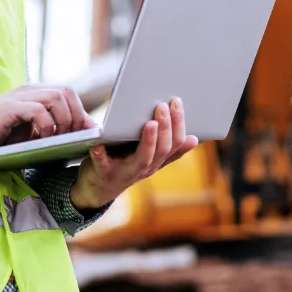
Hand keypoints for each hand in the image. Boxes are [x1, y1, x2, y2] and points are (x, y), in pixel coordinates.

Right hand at [0, 84, 93, 154]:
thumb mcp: (29, 132)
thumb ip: (49, 129)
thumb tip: (76, 136)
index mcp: (35, 94)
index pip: (67, 93)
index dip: (81, 111)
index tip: (87, 131)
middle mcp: (30, 91)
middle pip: (66, 92)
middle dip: (77, 114)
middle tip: (75, 135)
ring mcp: (20, 97)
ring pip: (56, 97)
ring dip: (64, 119)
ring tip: (59, 137)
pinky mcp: (11, 107)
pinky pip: (38, 110)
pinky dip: (46, 125)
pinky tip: (43, 138)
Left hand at [70, 97, 198, 210]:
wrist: (97, 189)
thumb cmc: (124, 164)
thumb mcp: (149, 158)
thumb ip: (168, 149)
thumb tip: (193, 139)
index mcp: (156, 161)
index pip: (175, 144)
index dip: (178, 124)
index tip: (176, 102)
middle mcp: (145, 168)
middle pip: (162, 150)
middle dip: (165, 127)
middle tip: (162, 106)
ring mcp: (125, 172)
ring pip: (143, 159)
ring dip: (148, 141)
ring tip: (150, 123)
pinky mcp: (104, 174)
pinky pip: (103, 165)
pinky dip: (101, 155)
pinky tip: (98, 144)